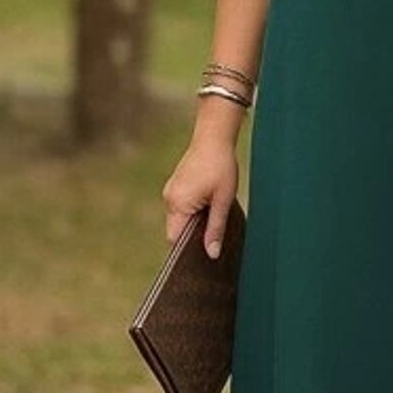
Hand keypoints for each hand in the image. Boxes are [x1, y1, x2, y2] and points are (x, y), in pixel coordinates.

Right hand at [161, 136, 239, 258]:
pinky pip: (181, 207)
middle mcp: (169, 199)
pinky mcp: (176, 185)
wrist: (214, 138)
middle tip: (213, 235)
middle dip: (193, 235)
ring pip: (179, 218)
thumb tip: (211, 254)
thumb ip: (216, 229)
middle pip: (176, 230)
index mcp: (177, 204)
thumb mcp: (223, 201)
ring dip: (194, 221)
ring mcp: (171, 191)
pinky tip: (208, 204)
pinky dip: (192, 211)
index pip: (174, 239)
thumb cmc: (221, 167)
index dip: (187, 249)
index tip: (202, 254)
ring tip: (213, 214)